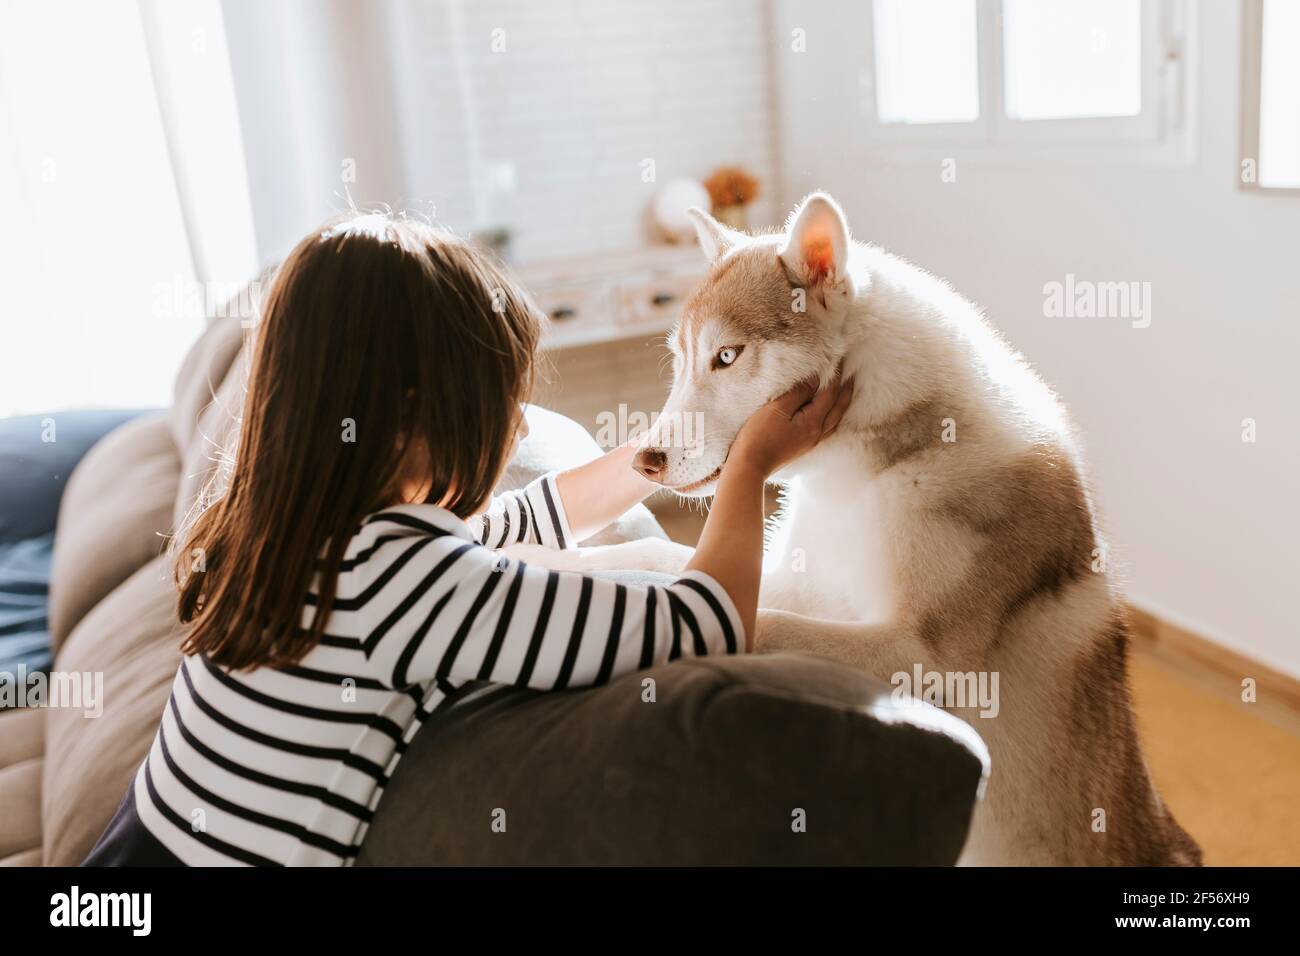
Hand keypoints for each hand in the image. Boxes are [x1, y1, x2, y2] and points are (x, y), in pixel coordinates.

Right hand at [729, 371, 852, 478]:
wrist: (749, 465)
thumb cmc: (759, 436)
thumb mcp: (777, 409)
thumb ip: (799, 393)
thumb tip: (815, 380)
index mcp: (812, 422)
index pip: (829, 394)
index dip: (835, 377)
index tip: (838, 361)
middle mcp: (817, 433)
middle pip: (838, 409)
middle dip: (846, 391)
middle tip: (852, 375)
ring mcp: (811, 442)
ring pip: (835, 420)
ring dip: (842, 404)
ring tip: (846, 392)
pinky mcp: (804, 446)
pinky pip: (828, 428)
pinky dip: (834, 417)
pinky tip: (830, 414)